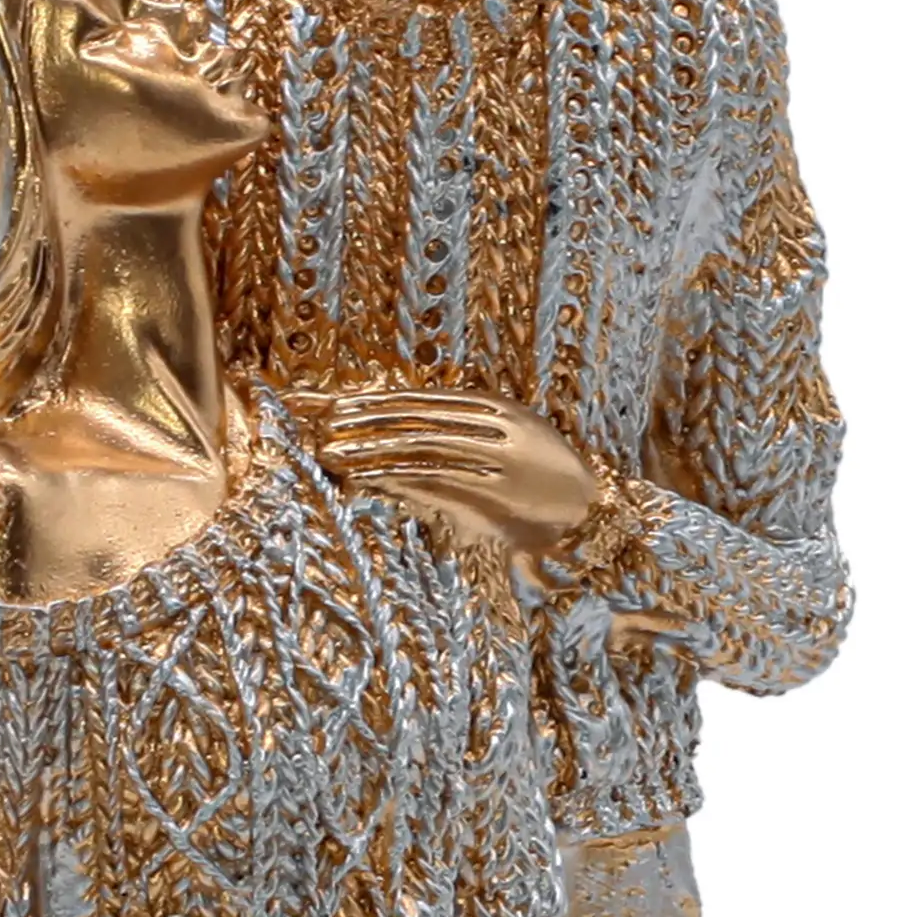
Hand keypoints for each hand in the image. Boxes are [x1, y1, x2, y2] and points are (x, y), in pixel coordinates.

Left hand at [309, 389, 596, 561]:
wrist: (596, 518)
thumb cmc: (544, 497)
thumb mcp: (502, 459)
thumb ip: (459, 450)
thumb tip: (401, 456)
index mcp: (495, 409)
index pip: (422, 399)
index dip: (376, 400)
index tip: (336, 404)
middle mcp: (494, 422)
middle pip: (415, 413)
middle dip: (364, 416)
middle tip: (320, 421)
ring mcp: (496, 452)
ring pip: (419, 440)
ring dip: (371, 444)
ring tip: (330, 449)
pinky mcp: (496, 484)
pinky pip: (435, 473)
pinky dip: (394, 472)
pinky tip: (362, 474)